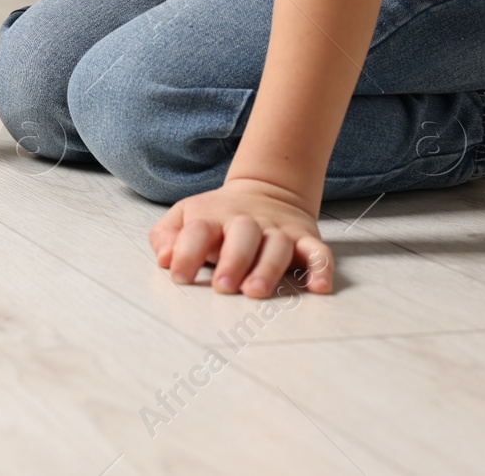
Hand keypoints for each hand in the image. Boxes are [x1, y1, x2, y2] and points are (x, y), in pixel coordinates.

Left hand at [148, 177, 333, 296]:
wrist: (266, 191)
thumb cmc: (217, 217)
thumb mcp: (185, 217)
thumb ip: (166, 237)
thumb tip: (163, 259)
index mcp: (213, 217)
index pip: (198, 230)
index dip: (187, 252)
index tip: (180, 276)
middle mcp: (247, 221)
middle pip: (242, 235)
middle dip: (233, 261)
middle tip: (223, 287)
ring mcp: (278, 229)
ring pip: (277, 245)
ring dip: (268, 268)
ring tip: (256, 292)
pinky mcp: (305, 239)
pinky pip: (318, 252)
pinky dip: (321, 268)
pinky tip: (319, 288)